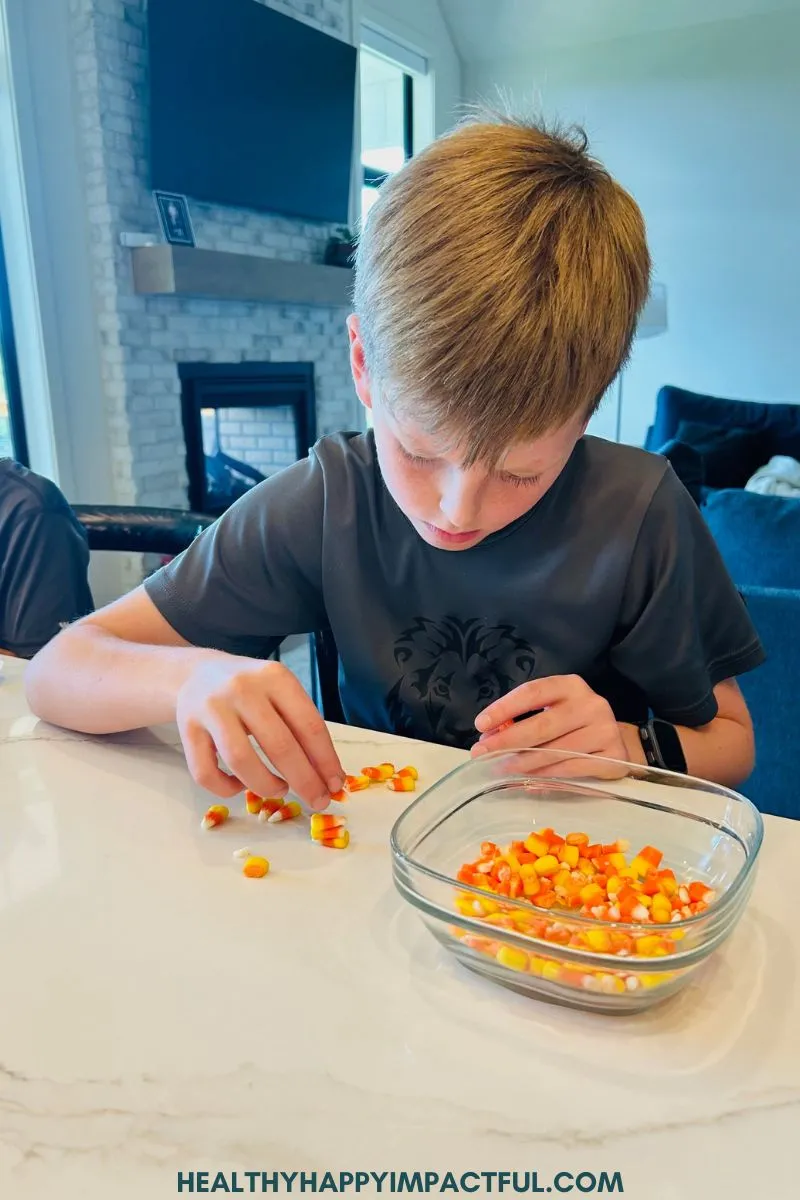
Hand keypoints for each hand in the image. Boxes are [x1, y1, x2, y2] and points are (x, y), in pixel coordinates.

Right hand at [175, 655, 343, 809]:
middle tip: (318, 800)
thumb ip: (301, 726)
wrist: (197, 674)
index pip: (309, 725)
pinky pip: (206, 773)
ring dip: (267, 786)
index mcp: (274, 677)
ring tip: (280, 789)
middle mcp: (242, 689)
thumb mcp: (280, 692)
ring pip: (241, 761)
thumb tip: (328, 776)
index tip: (336, 784)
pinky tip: (241, 786)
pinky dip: (226, 789)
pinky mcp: (187, 729)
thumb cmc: (251, 691)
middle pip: (280, 745)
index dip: (325, 760)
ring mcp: (211, 708)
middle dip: (305, 781)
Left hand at [473, 675, 628, 767]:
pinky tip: (528, 779)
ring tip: (502, 767)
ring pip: (555, 750)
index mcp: (571, 686)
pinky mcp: (613, 756)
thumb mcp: (553, 709)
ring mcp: (605, 730)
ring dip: (524, 762)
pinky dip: (546, 776)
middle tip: (482, 752)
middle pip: (542, 724)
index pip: (532, 693)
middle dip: (508, 740)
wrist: (615, 739)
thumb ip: (525, 718)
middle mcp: (591, 704)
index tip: (481, 724)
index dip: (504, 708)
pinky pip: (571, 768)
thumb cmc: (574, 722)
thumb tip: (490, 737)